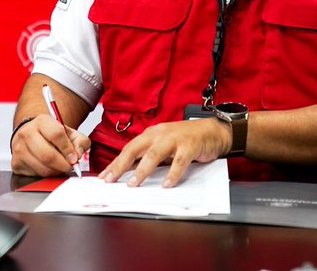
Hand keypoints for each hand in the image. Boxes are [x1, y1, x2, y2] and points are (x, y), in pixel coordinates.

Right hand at [10, 115, 89, 176]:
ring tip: (59, 166)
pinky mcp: (16, 163)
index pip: (57, 135)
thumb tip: (77, 155)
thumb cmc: (51, 135)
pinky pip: (35, 175)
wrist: (32, 135)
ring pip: (43, 168)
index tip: (74, 158)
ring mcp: (19, 149)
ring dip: (56, 172)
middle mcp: (27, 133)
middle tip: (69, 166)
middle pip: (48, 155)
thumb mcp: (69, 133)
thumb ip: (79, 142)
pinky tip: (48, 168)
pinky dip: (46, 175)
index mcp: (41, 121)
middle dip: (63, 165)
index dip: (68, 149)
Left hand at [100, 119, 229, 187]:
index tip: (104, 176)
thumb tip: (131, 172)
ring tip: (133, 184)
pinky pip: (179, 162)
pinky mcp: (189, 146)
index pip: (128, 149)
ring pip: (154, 154)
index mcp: (151, 134)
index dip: (115, 162)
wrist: (213, 131)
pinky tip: (167, 185)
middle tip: (110, 179)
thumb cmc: (187, 139)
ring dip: (142, 170)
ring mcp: (174, 139)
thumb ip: (150, 156)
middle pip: (135, 149)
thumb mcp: (164, 145)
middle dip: (120, 165)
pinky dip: (172, 174)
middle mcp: (159, 134)